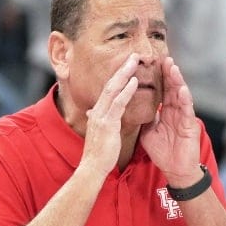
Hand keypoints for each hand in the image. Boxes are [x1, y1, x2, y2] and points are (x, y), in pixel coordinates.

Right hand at [80, 53, 137, 175]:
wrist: (92, 169)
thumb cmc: (98, 155)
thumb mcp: (99, 134)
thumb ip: (98, 122)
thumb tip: (91, 114)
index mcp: (96, 114)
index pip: (108, 91)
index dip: (118, 77)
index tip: (127, 66)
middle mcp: (97, 111)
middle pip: (109, 84)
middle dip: (121, 69)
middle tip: (133, 56)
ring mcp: (101, 116)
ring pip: (112, 89)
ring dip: (124, 74)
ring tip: (134, 61)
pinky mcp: (107, 123)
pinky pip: (117, 103)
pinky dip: (126, 91)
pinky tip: (134, 81)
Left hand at [139, 56, 201, 184]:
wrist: (175, 170)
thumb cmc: (163, 152)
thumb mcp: (148, 133)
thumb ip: (143, 119)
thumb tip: (129, 109)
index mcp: (166, 112)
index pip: (162, 90)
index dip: (158, 78)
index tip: (152, 64)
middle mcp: (176, 111)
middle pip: (172, 88)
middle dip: (168, 73)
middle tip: (164, 58)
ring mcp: (184, 117)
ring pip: (181, 95)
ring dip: (177, 81)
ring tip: (173, 67)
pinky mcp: (190, 126)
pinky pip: (187, 110)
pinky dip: (185, 99)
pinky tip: (182, 89)